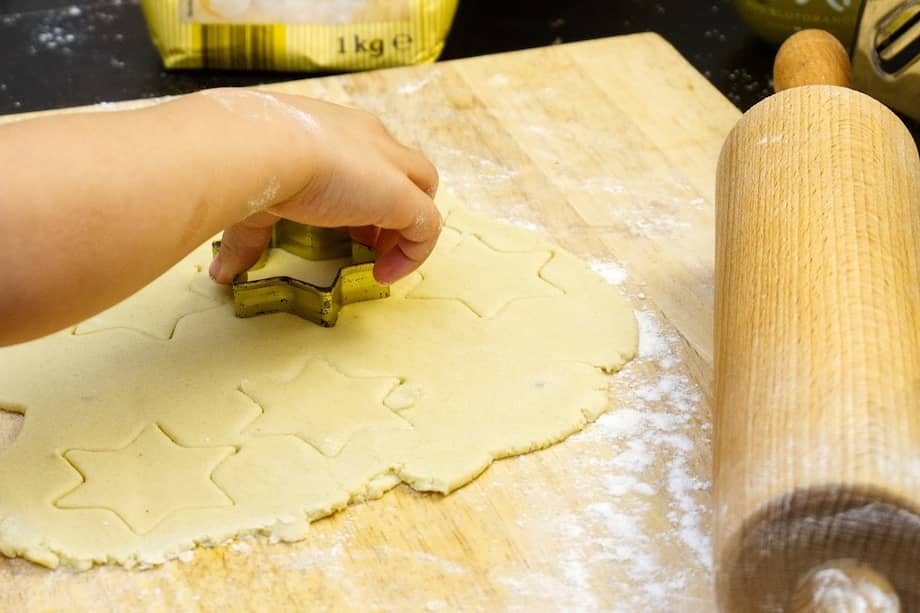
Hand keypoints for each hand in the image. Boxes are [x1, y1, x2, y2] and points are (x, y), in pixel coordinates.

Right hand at [204, 89, 440, 284]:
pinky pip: (427, 227)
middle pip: (404, 170)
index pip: (367, 155)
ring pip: (422, 193)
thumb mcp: (252, 197)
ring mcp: (391, 167)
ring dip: (404, 229)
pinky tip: (382, 274)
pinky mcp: (402, 197)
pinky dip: (412, 254)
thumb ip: (246, 236)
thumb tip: (220, 272)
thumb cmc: (247, 159)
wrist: (260, 147)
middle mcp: (370, 140)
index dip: (361, 191)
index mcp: (337, 130)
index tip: (340, 225)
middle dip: (390, 206)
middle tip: (361, 240)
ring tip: (377, 261)